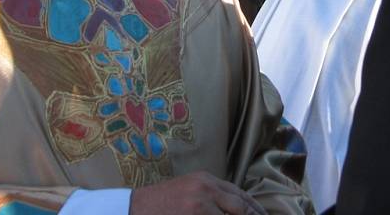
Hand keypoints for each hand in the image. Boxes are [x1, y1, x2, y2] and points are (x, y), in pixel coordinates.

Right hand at [130, 171, 266, 214]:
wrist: (134, 208)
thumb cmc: (161, 203)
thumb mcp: (188, 190)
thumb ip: (211, 195)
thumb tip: (237, 208)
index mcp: (206, 180)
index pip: (240, 194)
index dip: (255, 208)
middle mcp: (206, 190)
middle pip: (241, 207)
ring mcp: (200, 207)